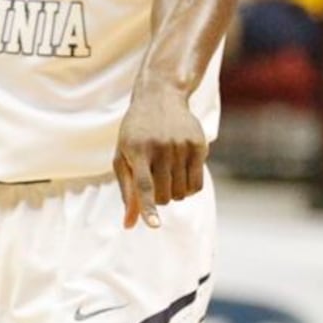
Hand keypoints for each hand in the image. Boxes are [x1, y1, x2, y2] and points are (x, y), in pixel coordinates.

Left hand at [112, 83, 207, 229]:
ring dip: (173, 193)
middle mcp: (160, 147)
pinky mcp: (199, 145)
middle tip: (154, 180)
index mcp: (136, 149)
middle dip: (158, 197)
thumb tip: (129, 225)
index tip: (154, 225)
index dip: (148, 207)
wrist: (160, 97)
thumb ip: (127, 191)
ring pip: (181, 193)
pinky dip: (188, 189)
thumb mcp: (124, 156)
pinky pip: (197, 185)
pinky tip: (180, 175)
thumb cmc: (136, 133)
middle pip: (164, 194)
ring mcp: (181, 145)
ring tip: (166, 174)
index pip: (143, 185)